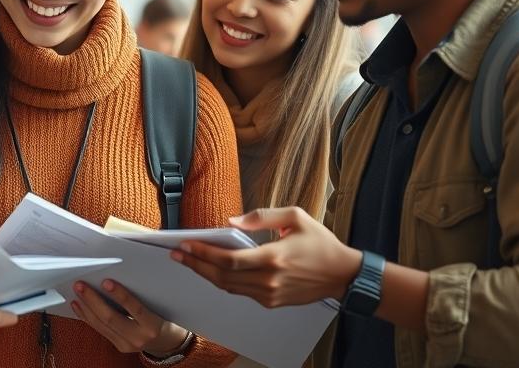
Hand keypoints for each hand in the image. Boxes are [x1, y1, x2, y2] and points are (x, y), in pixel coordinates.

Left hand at [69, 279, 189, 356]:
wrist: (167, 341)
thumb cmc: (162, 315)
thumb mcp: (158, 305)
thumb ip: (142, 294)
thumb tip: (116, 274)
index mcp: (153, 325)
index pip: (135, 308)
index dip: (120, 295)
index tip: (106, 281)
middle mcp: (140, 337)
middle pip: (111, 318)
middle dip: (93, 300)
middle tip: (80, 285)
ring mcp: (127, 344)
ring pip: (101, 325)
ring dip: (86, 307)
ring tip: (77, 293)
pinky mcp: (119, 346)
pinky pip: (100, 330)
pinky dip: (87, 317)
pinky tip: (79, 306)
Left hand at [172, 207, 362, 306]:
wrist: (342, 274)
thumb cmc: (320, 242)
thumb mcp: (295, 216)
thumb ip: (261, 216)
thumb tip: (231, 221)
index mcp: (273, 257)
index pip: (228, 259)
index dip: (203, 253)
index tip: (185, 244)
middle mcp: (269, 280)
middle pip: (222, 276)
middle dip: (196, 264)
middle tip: (177, 254)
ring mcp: (270, 294)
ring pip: (228, 287)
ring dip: (206, 274)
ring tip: (189, 261)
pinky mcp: (272, 302)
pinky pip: (241, 292)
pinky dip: (224, 282)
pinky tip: (212, 270)